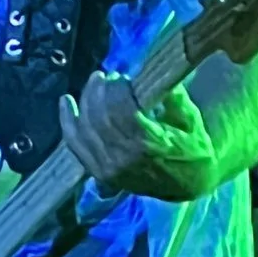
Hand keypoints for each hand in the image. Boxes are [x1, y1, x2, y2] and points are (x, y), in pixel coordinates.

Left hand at [60, 71, 217, 199]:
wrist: (188, 184)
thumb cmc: (191, 147)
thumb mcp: (191, 119)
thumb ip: (173, 96)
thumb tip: (156, 72)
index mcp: (149, 144)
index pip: (120, 111)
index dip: (116, 90)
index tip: (122, 77)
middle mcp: (124, 158)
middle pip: (99, 117)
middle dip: (100, 91)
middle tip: (107, 76)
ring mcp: (108, 168)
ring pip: (84, 128)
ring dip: (86, 100)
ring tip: (95, 82)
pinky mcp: (98, 173)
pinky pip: (75, 145)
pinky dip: (68, 122)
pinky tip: (66, 103)